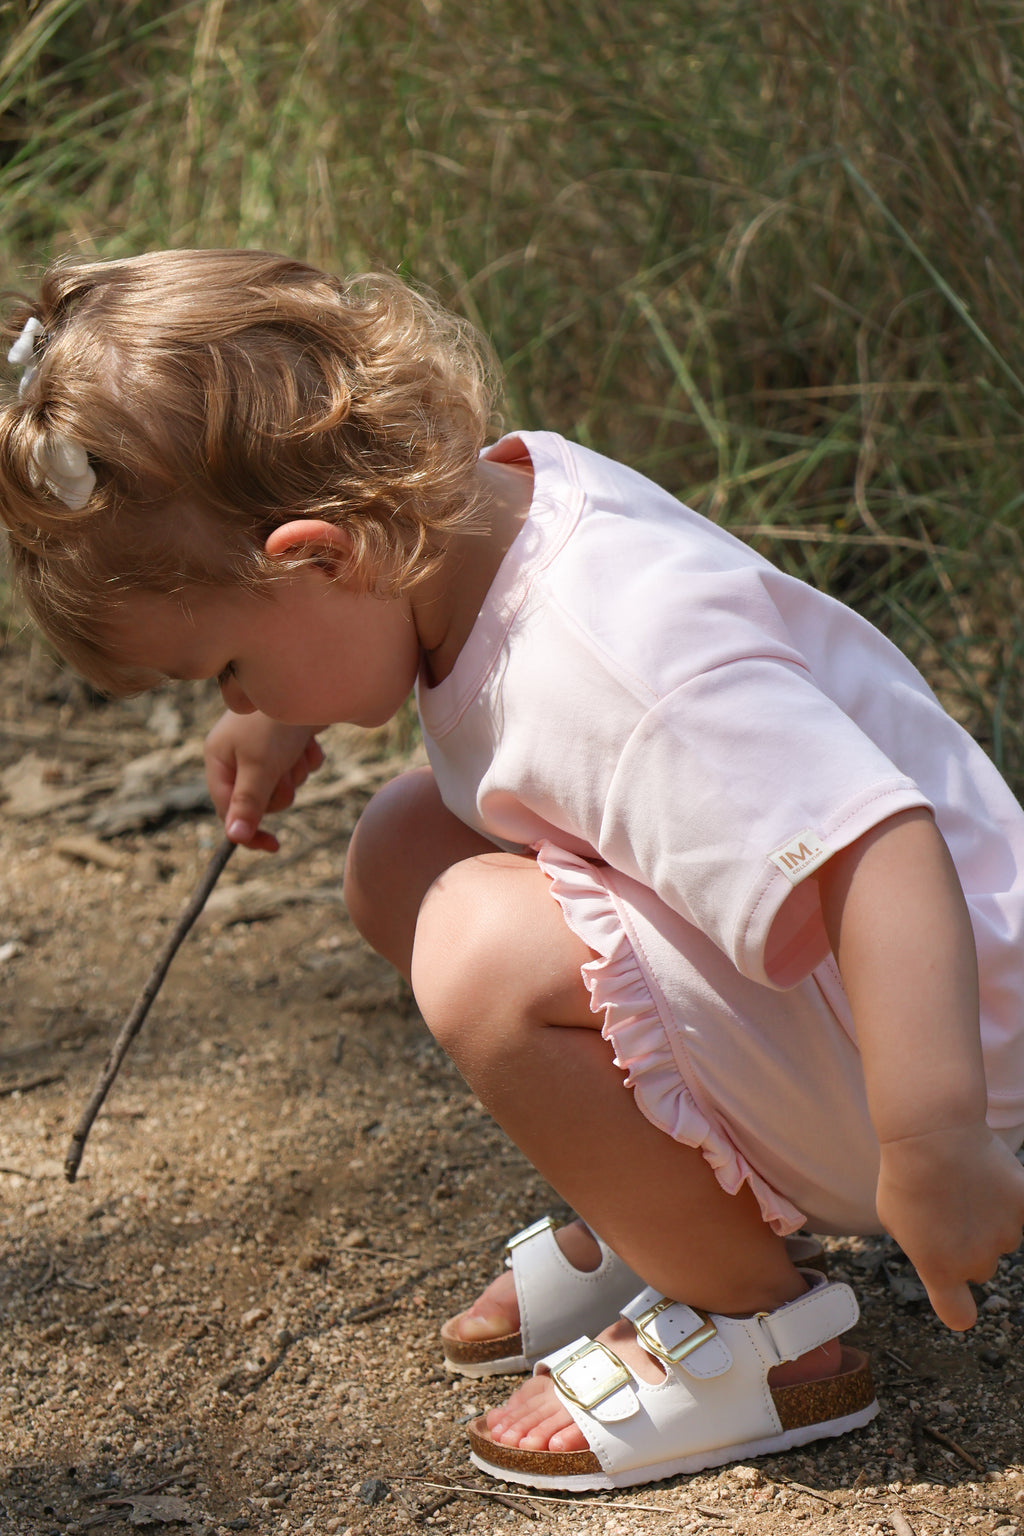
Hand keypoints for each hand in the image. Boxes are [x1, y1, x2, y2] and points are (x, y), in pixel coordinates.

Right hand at [204, 710, 323, 851]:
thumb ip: (248, 803)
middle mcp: (238, 753)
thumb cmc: (275, 722)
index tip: (273, 846)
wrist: (310, 680)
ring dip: (297, 773)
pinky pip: (301, 767)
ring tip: (296, 750)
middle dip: (279, 790)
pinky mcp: (289, 740)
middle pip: (260, 800)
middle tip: (285, 770)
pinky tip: (308, 740)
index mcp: (219, 759)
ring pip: (285, 784)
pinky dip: (308, 758)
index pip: (228, 809)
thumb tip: (234, 838)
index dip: (250, 830)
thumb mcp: (260, 767)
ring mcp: (264, 746)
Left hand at [876, 1122, 1023, 1329]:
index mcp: (940, 1270)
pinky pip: (1022, 1207)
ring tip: (962, 1182)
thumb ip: (920, 1244)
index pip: (957, 1314)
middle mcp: (976, 1261)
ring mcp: (1006, 1233)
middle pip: (979, 1265)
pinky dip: (1010, 1195)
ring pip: (1002, 1235)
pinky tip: (992, 1175)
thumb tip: (934, 1247)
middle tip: (948, 1209)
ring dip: (988, 1218)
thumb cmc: (903, 1172)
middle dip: (968, 1245)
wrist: (931, 1134)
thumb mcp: (893, 1218)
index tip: (958, 1298)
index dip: (958, 1307)